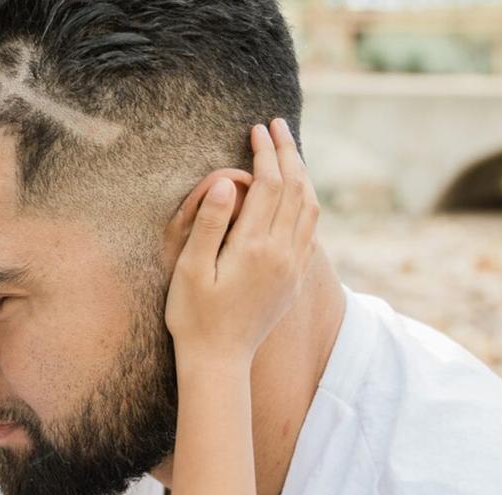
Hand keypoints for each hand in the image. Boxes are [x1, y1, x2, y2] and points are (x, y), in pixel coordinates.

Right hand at [164, 118, 319, 359]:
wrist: (219, 361)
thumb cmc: (194, 316)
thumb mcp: (190, 269)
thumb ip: (209, 223)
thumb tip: (223, 181)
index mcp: (254, 246)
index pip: (268, 184)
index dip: (265, 153)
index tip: (257, 129)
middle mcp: (282, 253)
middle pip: (295, 188)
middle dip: (288, 152)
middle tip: (277, 126)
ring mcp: (293, 267)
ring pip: (310, 207)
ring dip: (303, 174)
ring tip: (290, 152)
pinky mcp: (295, 279)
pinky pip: (311, 230)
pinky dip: (307, 201)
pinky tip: (297, 195)